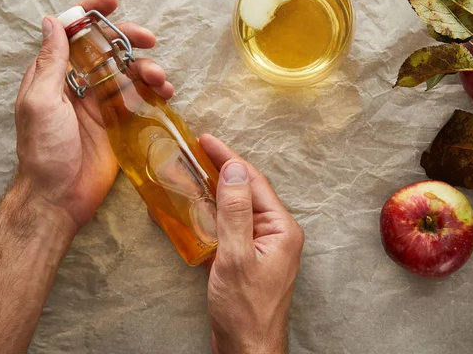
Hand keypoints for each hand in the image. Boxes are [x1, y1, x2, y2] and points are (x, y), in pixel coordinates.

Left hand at [15, 0, 172, 232]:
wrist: (59, 196)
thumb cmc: (44, 150)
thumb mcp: (41, 101)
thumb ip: (50, 63)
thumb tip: (53, 22)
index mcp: (55, 75)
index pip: (72, 34)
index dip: (90, 13)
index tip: (113, 2)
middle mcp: (79, 85)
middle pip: (107, 50)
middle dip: (129, 40)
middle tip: (149, 40)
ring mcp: (100, 105)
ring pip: (128, 74)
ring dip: (147, 69)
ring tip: (161, 79)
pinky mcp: (119, 124)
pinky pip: (139, 100)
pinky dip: (154, 94)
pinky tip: (165, 95)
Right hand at [201, 135, 304, 353]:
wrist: (247, 349)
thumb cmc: (245, 309)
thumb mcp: (236, 256)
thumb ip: (235, 212)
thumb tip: (234, 170)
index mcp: (281, 228)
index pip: (253, 182)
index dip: (229, 158)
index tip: (205, 140)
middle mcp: (274, 233)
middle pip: (246, 192)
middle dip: (221, 170)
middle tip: (195, 152)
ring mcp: (261, 246)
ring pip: (236, 209)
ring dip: (214, 191)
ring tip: (192, 173)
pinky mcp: (247, 258)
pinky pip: (229, 228)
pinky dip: (212, 216)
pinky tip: (196, 209)